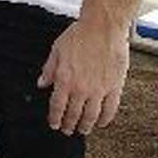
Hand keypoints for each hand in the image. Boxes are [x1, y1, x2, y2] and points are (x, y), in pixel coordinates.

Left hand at [37, 18, 128, 135]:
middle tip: (67, 130)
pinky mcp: (115, 87)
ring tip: (83, 130)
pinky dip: (105, 119)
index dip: (54, 118)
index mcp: (65, 79)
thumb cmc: (79, 35)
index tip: (54, 124)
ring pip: (91, 116)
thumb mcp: (57, 50)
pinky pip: (110, 109)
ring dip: (86, 126)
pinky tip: (102, 123)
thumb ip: (49, 69)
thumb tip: (42, 84)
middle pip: (74, 114)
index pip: (57, 106)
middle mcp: (81, 88)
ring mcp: (99, 89)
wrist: (102, 27)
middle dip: (69, 125)